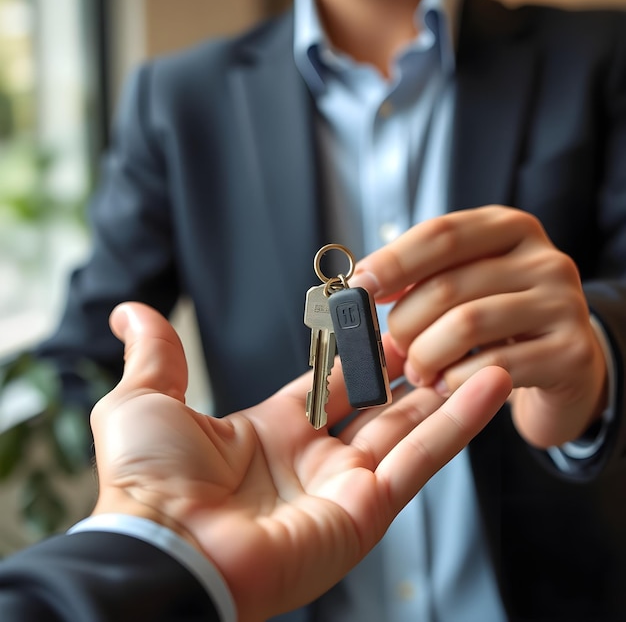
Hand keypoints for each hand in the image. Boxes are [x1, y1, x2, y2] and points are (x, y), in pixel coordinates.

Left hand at [90, 302, 510, 621]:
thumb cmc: (146, 481)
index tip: (384, 316)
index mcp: (273, 432)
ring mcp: (346, 486)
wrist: (161, 546)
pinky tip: (492, 382)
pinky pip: (422, 460)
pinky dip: (459, 423)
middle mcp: (315, 460)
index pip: (330, 382)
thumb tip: (129, 312)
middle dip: (410, 366)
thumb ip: (156, 352)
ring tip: (486, 348)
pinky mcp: (368, 511)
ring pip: (412, 428)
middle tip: (444, 324)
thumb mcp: (145, 400)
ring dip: (449, 390)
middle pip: (378, 402)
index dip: (356, 351)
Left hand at [351, 204, 607, 447]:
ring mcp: (563, 304)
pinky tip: (446, 385)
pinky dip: (455, 381)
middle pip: (447, 284)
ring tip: (417, 370)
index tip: (360, 285)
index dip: (393, 260)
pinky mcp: (571, 352)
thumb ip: (424, 278)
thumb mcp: (468, 285)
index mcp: (509, 229)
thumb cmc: (503, 321)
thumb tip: (364, 285)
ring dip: (426, 355)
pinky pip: (493, 367)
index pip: (441, 234)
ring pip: (467, 325)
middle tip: (395, 347)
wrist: (567, 364)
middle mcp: (543, 258)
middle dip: (405, 323)